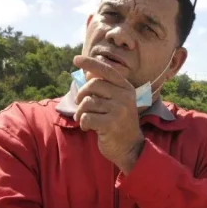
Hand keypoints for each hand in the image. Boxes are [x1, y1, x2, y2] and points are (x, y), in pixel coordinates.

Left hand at [72, 55, 143, 172]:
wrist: (130, 148)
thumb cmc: (118, 123)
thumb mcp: (115, 102)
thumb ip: (104, 88)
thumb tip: (88, 72)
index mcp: (126, 88)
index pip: (106, 70)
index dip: (90, 63)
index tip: (76, 59)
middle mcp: (125, 96)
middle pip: (93, 85)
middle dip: (81, 95)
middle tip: (80, 106)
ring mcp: (119, 110)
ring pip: (87, 102)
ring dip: (81, 112)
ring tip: (85, 119)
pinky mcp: (111, 124)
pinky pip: (86, 117)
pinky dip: (83, 123)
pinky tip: (89, 128)